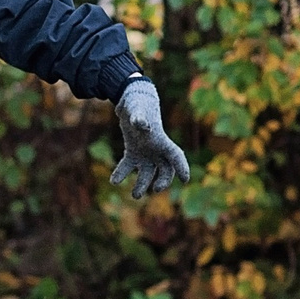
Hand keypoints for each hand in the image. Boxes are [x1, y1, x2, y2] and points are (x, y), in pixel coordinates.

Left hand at [110, 79, 190, 199]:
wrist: (131, 103)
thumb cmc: (139, 106)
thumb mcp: (139, 112)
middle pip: (165, 170)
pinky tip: (113, 181)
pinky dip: (121, 174)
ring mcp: (145, 152)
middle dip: (162, 181)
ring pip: (147, 173)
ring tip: (135, 195)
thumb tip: (142, 125)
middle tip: (155, 189)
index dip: (182, 167)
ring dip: (142, 185)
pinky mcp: (133, 152)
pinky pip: (128, 166)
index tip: (185, 179)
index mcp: (163, 141)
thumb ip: (140, 119)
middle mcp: (156, 150)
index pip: (176, 156)